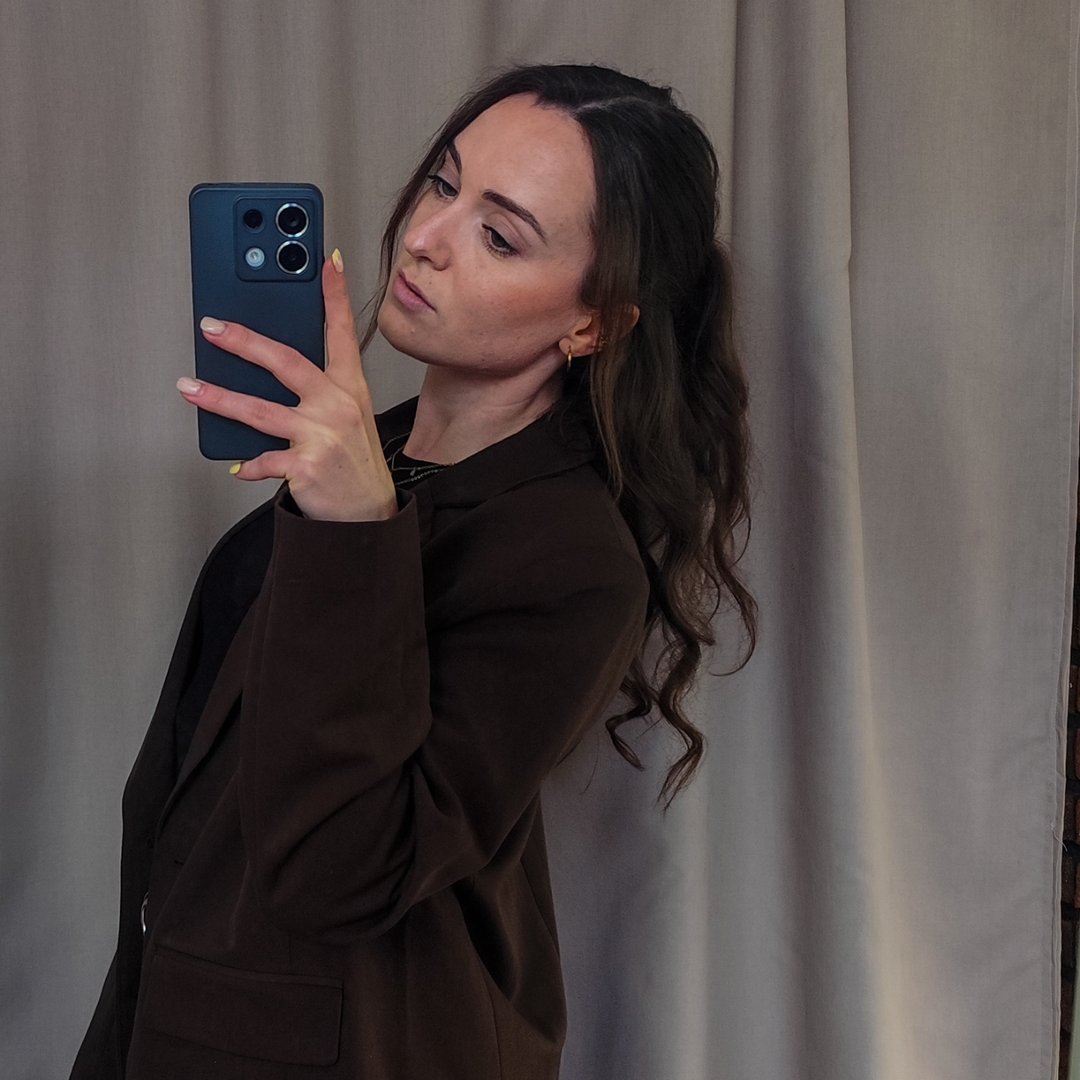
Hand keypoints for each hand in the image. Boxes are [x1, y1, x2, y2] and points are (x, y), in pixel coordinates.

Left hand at [177, 250, 397, 521]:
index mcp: (349, 388)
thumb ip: (318, 389)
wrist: (367, 514)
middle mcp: (336, 406)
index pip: (341, 333)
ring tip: (190, 388)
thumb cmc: (353, 461)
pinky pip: (265, 460)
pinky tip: (237, 464)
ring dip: (219, 398)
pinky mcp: (307, 466)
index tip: (325, 262)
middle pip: (286, 362)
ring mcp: (321, 435)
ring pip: (260, 410)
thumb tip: (267, 365)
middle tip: (212, 327)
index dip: (334, 296)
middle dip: (244, 341)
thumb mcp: (349, 416)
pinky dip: (248, 464)